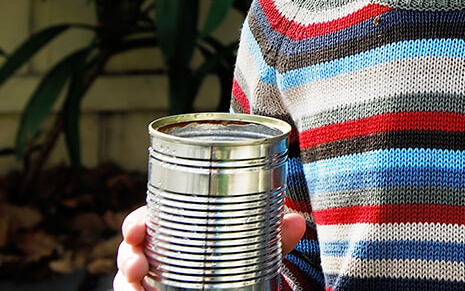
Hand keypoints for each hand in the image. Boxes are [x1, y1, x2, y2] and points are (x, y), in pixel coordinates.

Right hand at [114, 205, 307, 289]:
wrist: (239, 286)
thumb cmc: (237, 262)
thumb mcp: (255, 250)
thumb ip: (274, 240)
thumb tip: (296, 223)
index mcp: (175, 233)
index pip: (146, 223)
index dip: (135, 223)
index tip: (136, 227)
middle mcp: (157, 258)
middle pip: (130, 252)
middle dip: (127, 255)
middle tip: (138, 263)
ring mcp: (153, 283)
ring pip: (126, 281)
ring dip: (126, 282)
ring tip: (137, 281)